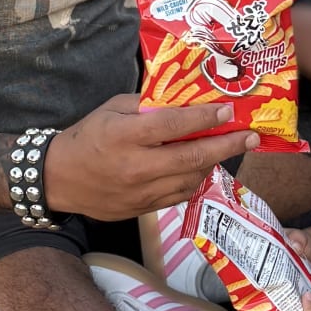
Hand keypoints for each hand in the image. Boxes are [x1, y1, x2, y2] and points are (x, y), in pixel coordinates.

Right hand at [42, 94, 258, 221]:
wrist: (59, 179)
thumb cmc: (87, 137)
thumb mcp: (111, 109)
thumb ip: (147, 105)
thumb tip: (185, 102)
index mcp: (125, 135)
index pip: (173, 125)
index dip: (205, 117)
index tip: (228, 110)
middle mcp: (136, 166)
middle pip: (191, 157)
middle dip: (227, 146)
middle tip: (251, 136)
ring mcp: (141, 192)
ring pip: (191, 179)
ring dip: (213, 163)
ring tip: (226, 148)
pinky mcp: (143, 209)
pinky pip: (180, 195)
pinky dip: (196, 180)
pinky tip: (202, 167)